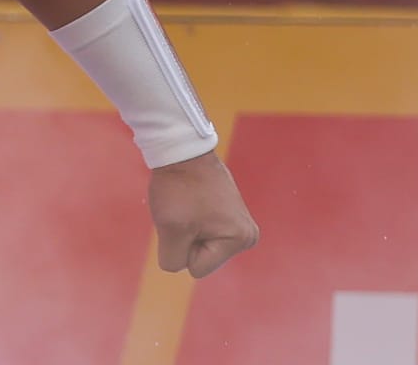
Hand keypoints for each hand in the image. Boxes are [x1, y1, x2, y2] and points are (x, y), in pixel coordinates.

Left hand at [148, 151, 258, 278]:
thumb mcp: (169, 230)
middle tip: (184, 210)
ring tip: (187, 204)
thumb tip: (180, 264)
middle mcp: (247, 234)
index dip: (181, 246)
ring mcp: (239, 223)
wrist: (181, 150)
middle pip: (201, 258)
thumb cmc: (178, 188)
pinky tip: (191, 199)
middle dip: (185, 238)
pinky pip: (200, 229)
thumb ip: (173, 259)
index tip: (184, 218)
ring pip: (198, 244)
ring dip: (186, 228)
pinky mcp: (228, 213)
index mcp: (240, 240)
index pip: (196, 267)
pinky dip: (189, 218)